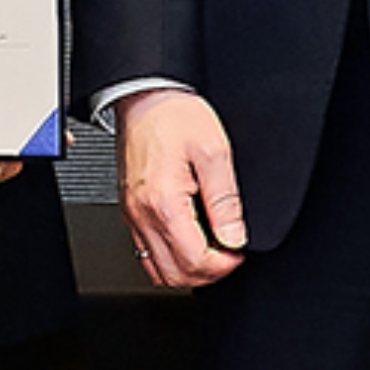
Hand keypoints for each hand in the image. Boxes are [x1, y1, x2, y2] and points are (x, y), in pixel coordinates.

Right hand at [117, 87, 248, 288]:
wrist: (144, 96)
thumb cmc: (174, 116)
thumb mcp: (214, 151)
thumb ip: (226, 199)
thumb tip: (235, 237)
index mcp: (164, 202)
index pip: (195, 261)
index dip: (225, 265)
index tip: (239, 251)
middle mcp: (142, 214)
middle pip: (175, 274)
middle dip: (208, 272)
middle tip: (229, 253)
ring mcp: (132, 214)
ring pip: (157, 269)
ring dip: (188, 268)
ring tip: (211, 249)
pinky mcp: (130, 210)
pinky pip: (145, 252)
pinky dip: (169, 256)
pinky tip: (189, 239)